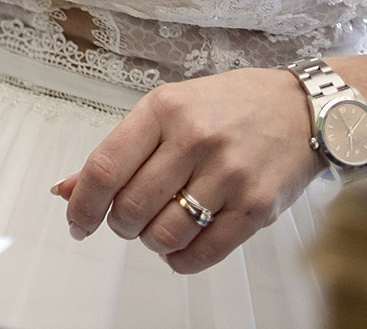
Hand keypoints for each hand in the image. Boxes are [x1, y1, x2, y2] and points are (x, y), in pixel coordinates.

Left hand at [55, 66, 326, 272]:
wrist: (300, 109)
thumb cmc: (228, 106)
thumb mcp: (167, 109)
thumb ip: (119, 150)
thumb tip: (65, 189)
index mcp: (163, 110)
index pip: (105, 167)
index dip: (82, 203)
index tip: (76, 221)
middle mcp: (195, 140)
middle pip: (131, 206)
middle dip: (118, 224)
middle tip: (126, 219)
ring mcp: (228, 174)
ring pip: (164, 234)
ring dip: (150, 241)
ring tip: (158, 228)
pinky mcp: (256, 207)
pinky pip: (205, 252)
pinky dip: (181, 260)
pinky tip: (180, 247)